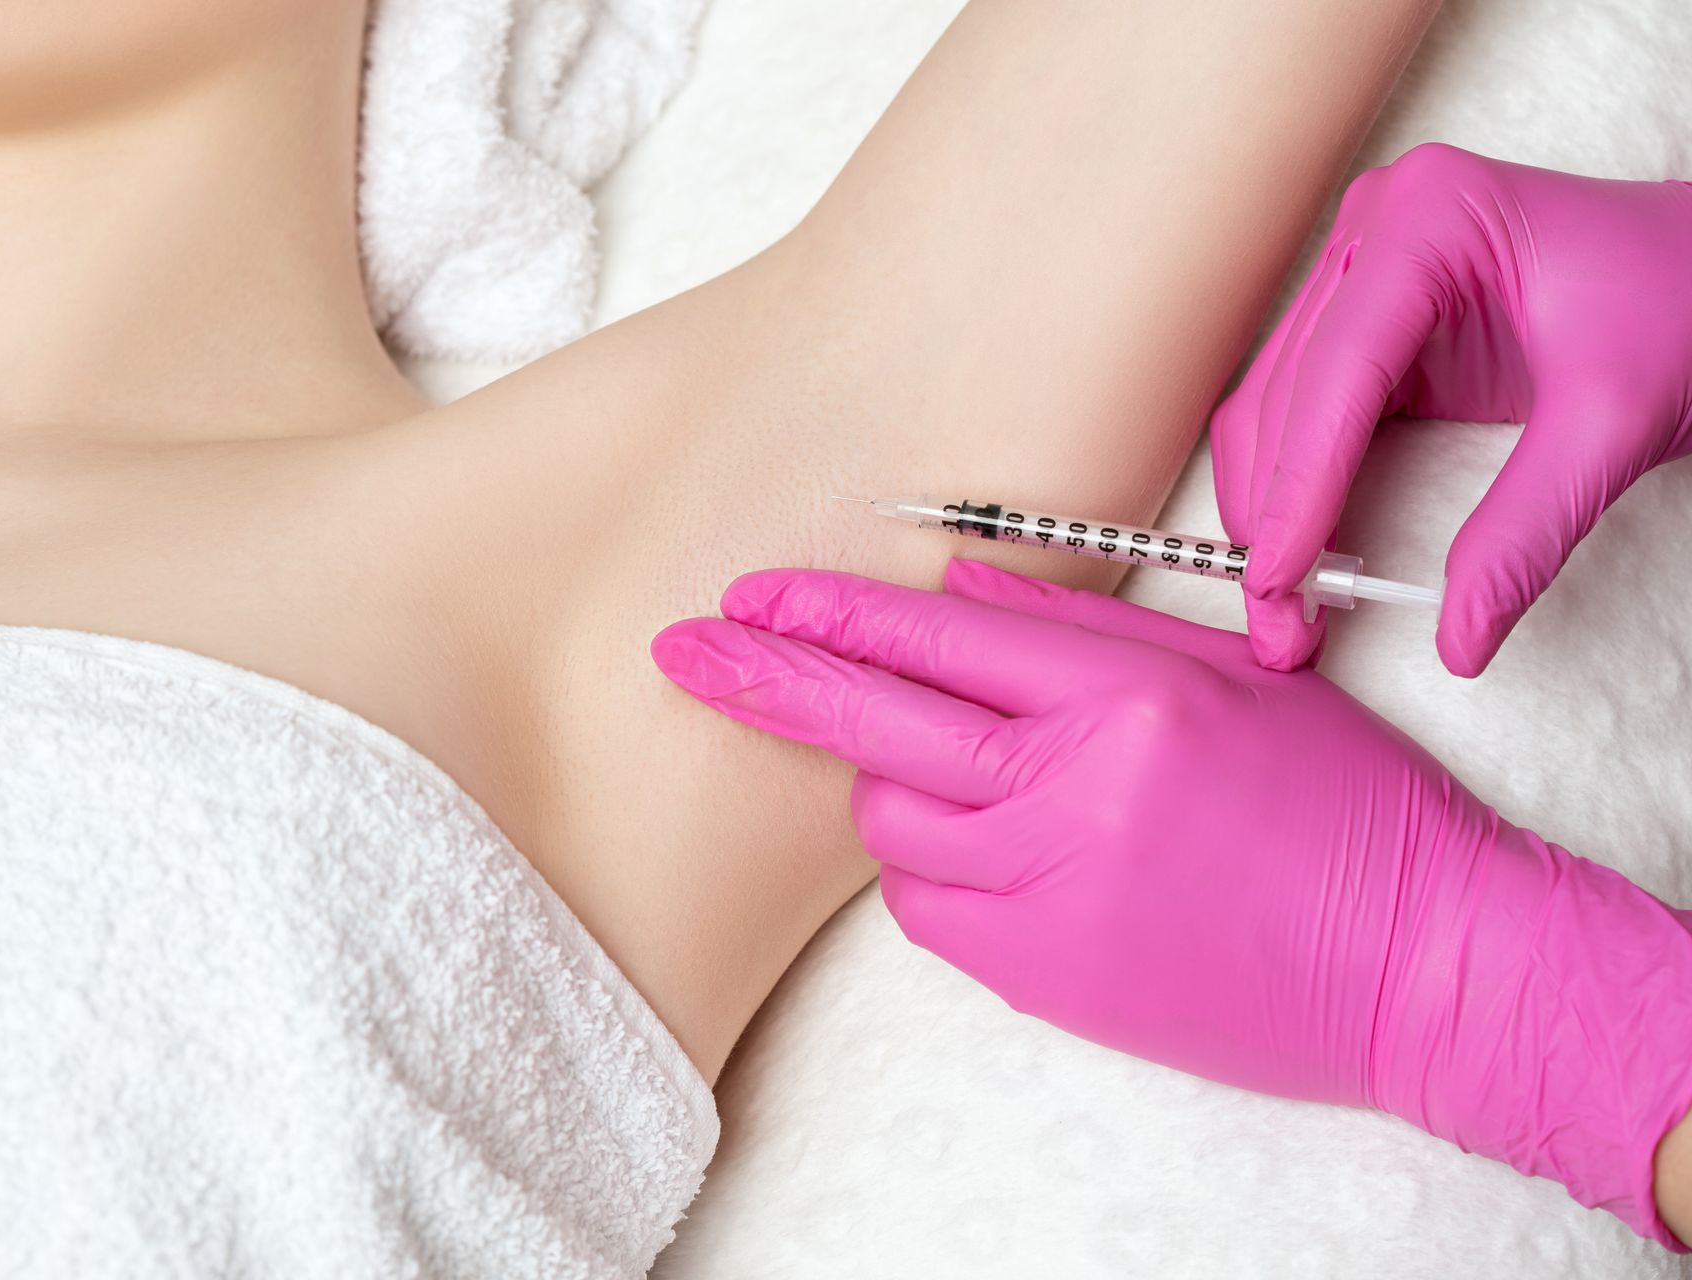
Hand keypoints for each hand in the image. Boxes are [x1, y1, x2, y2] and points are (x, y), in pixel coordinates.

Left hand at [651, 561, 1691, 1246]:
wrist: (1417, 963)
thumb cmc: (1343, 809)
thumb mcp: (1231, 681)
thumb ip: (1083, 633)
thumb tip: (957, 592)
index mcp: (1127, 698)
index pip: (936, 639)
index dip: (829, 612)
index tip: (750, 594)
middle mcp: (1075, 790)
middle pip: (876, 725)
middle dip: (768, 678)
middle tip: (686, 650)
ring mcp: (1053, 891)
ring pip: (894, 826)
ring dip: (895, 790)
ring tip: (969, 784)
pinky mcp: (1045, 978)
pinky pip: (930, 910)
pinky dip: (935, 872)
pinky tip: (995, 855)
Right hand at [1210, 144, 1691, 674]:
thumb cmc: (1683, 309)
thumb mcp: (1612, 426)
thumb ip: (1527, 530)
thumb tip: (1459, 637)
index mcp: (1430, 218)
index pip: (1338, 369)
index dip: (1299, 484)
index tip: (1277, 578)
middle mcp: (1377, 230)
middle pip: (1286, 391)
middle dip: (1271, 512)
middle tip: (1276, 619)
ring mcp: (1364, 269)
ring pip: (1274, 405)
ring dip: (1266, 507)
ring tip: (1280, 605)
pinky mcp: (1368, 319)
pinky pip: (1303, 409)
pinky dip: (1293, 485)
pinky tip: (1299, 550)